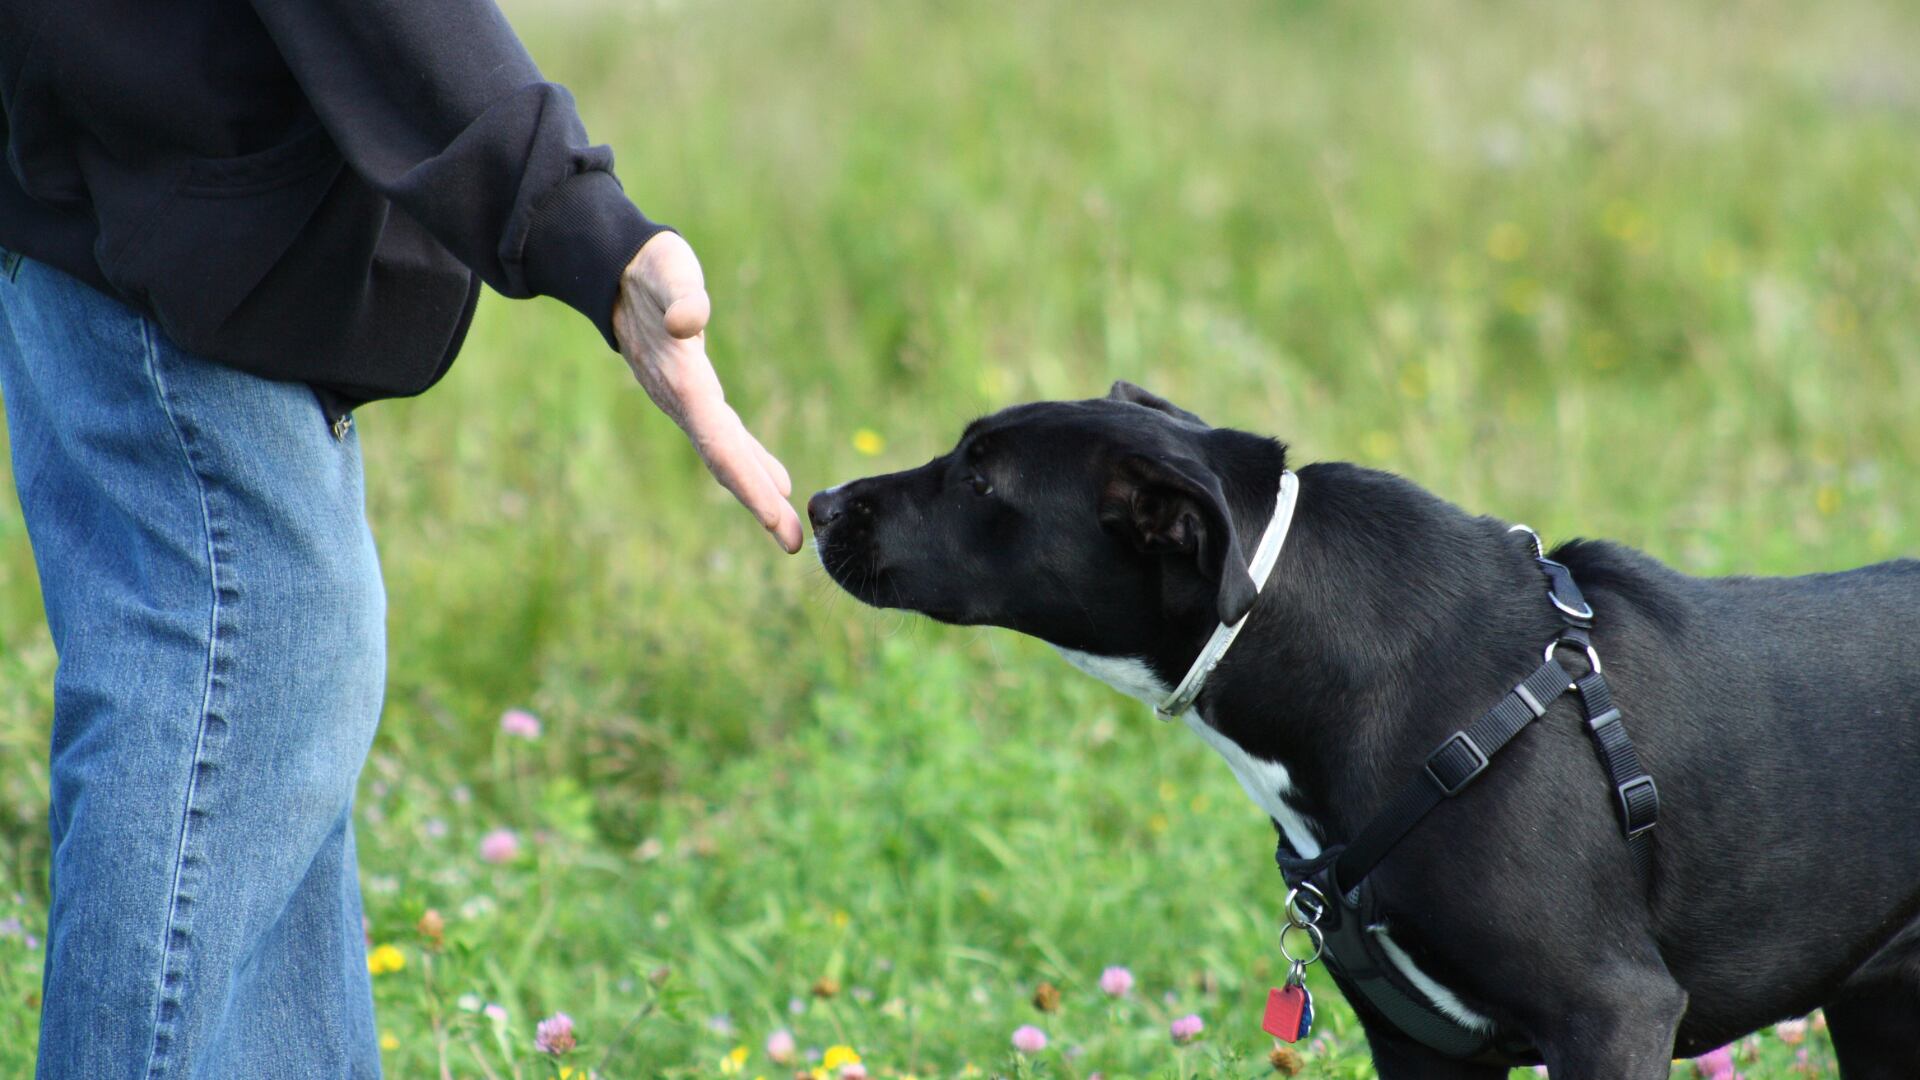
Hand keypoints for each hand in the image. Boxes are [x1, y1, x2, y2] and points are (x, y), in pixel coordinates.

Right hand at [613, 232, 801, 552]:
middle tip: (792, 543)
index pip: (720, 443)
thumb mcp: (667, 270)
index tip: (777, 515)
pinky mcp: (695, 391)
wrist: (615, 268)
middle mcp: (684, 400)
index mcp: (683, 380)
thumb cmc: (648, 267)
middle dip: (758, 503)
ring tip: (786, 528)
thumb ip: (681, 295)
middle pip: (725, 462)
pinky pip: (726, 437)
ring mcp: (687, 400)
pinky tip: (776, 481)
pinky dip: (751, 461)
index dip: (748, 480)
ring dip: (756, 491)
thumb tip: (688, 321)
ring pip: (726, 455)